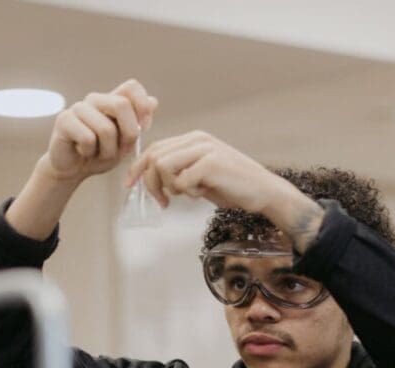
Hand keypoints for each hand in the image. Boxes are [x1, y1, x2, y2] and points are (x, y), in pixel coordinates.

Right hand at [43, 79, 158, 182]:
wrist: (72, 170)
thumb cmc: (99, 154)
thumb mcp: (124, 143)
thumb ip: (138, 124)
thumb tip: (154, 101)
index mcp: (111, 101)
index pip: (131, 87)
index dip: (142, 105)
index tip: (145, 128)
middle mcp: (95, 100)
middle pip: (121, 105)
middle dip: (128, 134)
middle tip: (121, 150)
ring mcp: (78, 108)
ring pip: (106, 128)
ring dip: (107, 151)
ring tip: (98, 154)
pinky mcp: (64, 120)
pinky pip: (87, 138)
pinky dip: (90, 152)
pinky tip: (83, 152)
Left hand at [125, 131, 290, 214]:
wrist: (264, 192)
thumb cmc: (232, 187)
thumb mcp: (200, 175)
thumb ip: (179, 171)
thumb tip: (151, 178)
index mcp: (193, 139)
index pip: (154, 148)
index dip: (137, 168)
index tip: (130, 185)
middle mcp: (197, 139)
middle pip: (154, 157)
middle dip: (150, 183)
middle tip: (163, 202)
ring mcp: (204, 149)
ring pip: (162, 166)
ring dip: (170, 187)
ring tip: (188, 194)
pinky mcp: (210, 164)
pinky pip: (181, 181)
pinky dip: (187, 192)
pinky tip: (202, 194)